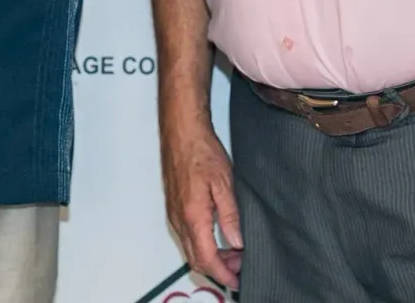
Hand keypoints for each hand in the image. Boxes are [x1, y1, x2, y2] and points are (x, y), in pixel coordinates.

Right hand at [161, 114, 242, 289]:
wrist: (182, 133)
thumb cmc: (201, 152)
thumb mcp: (224, 183)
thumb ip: (230, 215)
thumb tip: (236, 242)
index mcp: (194, 216)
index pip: (206, 259)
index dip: (222, 274)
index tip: (237, 281)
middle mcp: (180, 220)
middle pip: (197, 259)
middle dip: (218, 268)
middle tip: (240, 266)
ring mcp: (175, 215)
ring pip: (191, 249)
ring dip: (211, 256)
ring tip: (234, 251)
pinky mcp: (175, 208)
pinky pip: (187, 236)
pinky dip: (203, 244)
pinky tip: (219, 235)